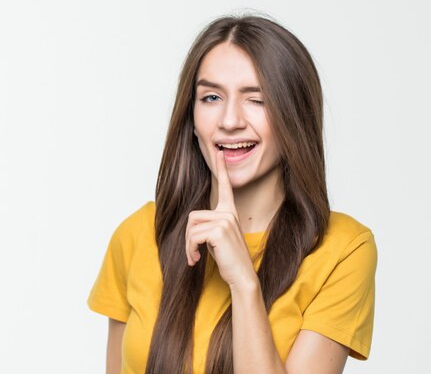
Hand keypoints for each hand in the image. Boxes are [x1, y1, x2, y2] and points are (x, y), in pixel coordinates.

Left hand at [185, 150, 257, 288]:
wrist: (242, 276)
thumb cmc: (229, 259)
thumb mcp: (217, 239)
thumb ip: (209, 226)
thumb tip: (193, 225)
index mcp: (229, 212)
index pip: (224, 187)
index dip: (221, 169)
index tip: (220, 153)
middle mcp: (229, 213)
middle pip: (193, 216)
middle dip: (188, 238)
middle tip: (193, 253)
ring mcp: (225, 220)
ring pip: (191, 227)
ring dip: (188, 246)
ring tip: (195, 257)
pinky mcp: (219, 230)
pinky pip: (193, 236)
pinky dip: (190, 250)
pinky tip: (197, 259)